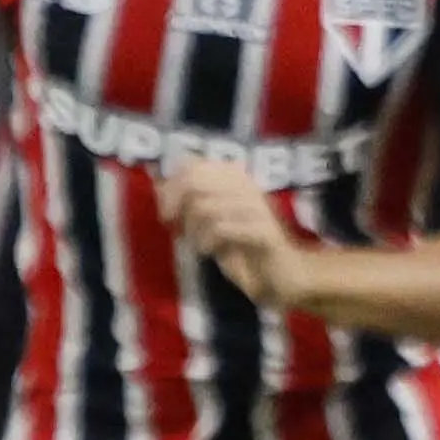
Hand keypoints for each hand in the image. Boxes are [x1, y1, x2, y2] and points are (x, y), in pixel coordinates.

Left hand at [153, 157, 311, 312]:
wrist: (283, 275)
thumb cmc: (243, 247)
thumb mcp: (209, 221)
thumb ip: (187, 201)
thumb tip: (157, 183)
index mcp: (235, 177)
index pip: (191, 164)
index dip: (171, 186)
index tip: (166, 213)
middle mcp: (247, 185)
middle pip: (195, 181)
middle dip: (175, 204)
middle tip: (174, 227)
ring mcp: (257, 207)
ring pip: (205, 206)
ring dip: (193, 230)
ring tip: (198, 245)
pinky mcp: (263, 232)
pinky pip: (222, 229)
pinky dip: (207, 242)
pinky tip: (210, 253)